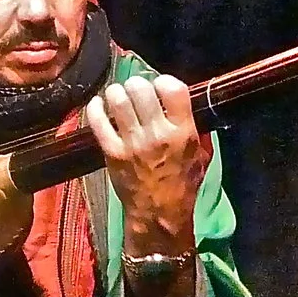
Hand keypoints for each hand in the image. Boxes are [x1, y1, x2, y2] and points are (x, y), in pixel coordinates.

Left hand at [85, 74, 208, 253]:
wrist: (159, 215)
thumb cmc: (182, 185)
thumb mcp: (201, 155)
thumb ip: (197, 128)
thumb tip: (189, 104)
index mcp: (183, 132)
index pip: (172, 88)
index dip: (163, 81)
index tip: (159, 87)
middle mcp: (157, 134)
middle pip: (141, 88)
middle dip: (136, 85)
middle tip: (135, 91)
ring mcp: (132, 143)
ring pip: (118, 99)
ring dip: (116, 93)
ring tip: (118, 97)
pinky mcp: (112, 152)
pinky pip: (97, 121)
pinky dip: (96, 108)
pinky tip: (99, 105)